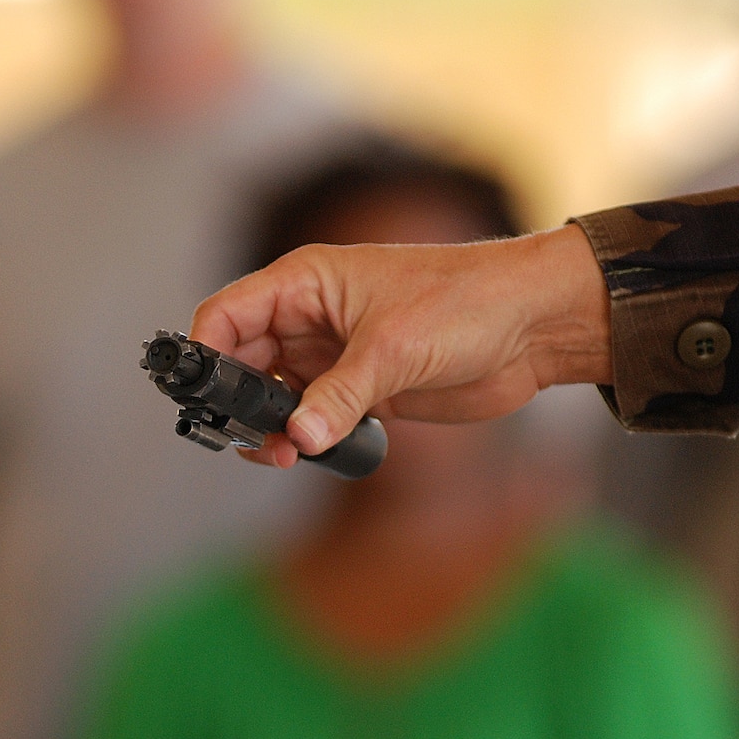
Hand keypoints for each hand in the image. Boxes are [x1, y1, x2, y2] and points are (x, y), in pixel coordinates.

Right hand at [188, 224, 613, 466]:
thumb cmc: (468, 302)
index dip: (206, 353)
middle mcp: (312, 316)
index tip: (204, 399)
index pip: (227, 313)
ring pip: (276, 396)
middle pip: (243, 362)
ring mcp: (335, 354)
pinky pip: (313, 417)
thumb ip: (339, 395)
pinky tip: (313, 453)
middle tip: (250, 441)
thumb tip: (298, 436)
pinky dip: (305, 438)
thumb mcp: (394, 347)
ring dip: (271, 429)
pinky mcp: (363, 388)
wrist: (534, 324)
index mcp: (306, 282)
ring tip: (284, 456)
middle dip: (239, 404)